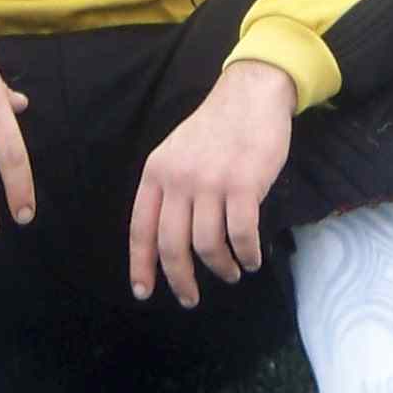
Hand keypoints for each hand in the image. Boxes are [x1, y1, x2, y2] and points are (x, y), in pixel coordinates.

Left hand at [128, 61, 294, 308]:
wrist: (251, 93)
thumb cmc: (216, 128)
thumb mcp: (177, 153)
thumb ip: (169, 190)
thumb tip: (167, 241)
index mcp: (157, 171)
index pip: (140, 228)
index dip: (140, 265)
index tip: (143, 292)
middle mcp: (178, 178)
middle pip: (171, 245)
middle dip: (181, 280)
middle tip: (191, 298)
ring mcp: (211, 181)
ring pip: (207, 245)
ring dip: (220, 268)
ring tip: (231, 272)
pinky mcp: (244, 184)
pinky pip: (241, 235)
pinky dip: (246, 254)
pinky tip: (251, 259)